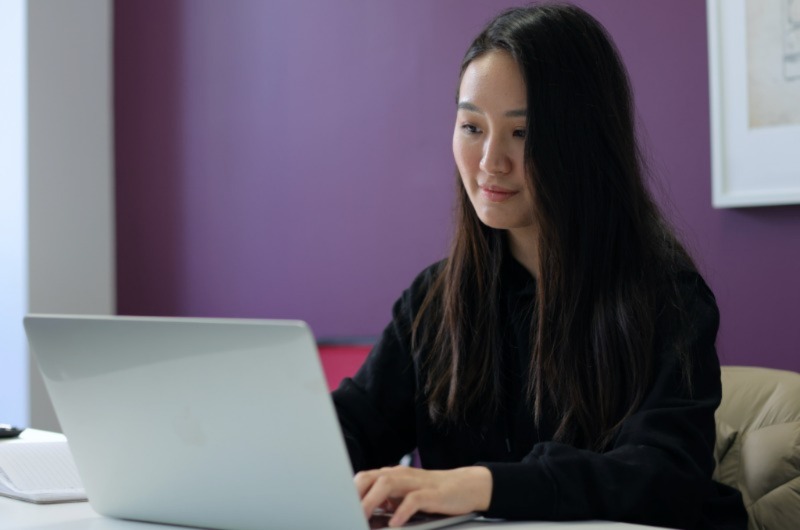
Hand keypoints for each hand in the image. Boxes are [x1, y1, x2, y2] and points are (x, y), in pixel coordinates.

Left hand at [354, 465, 492, 526]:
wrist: (466, 486)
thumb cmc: (432, 493)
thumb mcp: (404, 497)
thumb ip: (385, 502)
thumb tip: (364, 515)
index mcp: (392, 476)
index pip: (364, 478)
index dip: (349, 491)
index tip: (336, 506)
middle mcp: (401, 475)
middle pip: (371, 478)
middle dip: (356, 494)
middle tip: (345, 512)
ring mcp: (416, 482)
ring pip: (388, 484)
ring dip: (372, 500)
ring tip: (362, 516)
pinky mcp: (432, 493)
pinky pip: (414, 499)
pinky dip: (402, 511)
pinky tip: (395, 523)